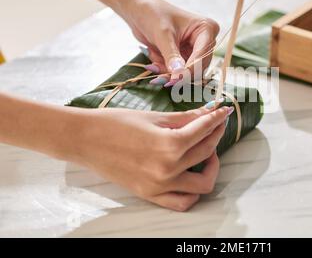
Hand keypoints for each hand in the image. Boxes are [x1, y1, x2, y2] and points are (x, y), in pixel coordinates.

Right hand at [70, 105, 230, 210]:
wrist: (84, 140)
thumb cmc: (115, 123)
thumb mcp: (154, 117)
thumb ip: (185, 118)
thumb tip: (208, 112)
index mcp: (169, 145)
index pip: (204, 131)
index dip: (218, 118)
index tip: (225, 111)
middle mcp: (168, 169)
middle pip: (207, 153)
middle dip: (216, 134)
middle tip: (216, 124)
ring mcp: (159, 186)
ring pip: (202, 184)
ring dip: (211, 167)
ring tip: (206, 152)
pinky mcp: (150, 195)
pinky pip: (182, 202)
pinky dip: (193, 192)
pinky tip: (192, 175)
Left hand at [124, 0, 219, 85]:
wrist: (139, 11)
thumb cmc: (152, 14)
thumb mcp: (162, 35)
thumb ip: (171, 56)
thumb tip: (178, 74)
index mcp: (206, 28)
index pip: (202, 55)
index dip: (189, 69)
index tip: (174, 79)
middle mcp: (204, 40)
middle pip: (198, 68)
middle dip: (177, 73)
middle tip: (160, 79)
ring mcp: (194, 50)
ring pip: (187, 72)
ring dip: (168, 72)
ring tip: (152, 66)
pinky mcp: (184, 56)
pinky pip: (177, 71)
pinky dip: (164, 70)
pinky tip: (153, 63)